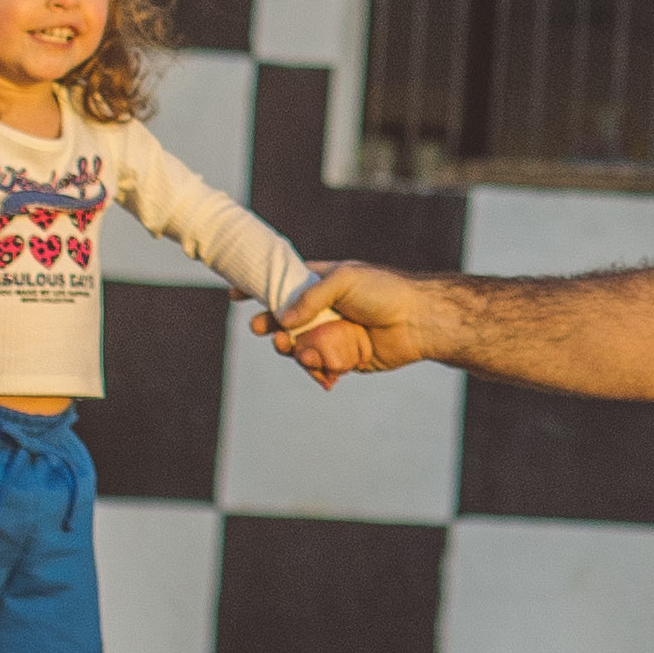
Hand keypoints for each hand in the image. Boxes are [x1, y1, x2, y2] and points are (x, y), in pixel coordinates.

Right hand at [260, 264, 438, 386]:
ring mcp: (332, 334)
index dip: (258, 289)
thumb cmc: (385, 292)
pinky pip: (319, 367)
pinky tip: (326, 372)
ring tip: (302, 352)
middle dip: (270, 327)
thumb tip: (284, 320)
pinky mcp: (343, 358)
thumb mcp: (345, 280)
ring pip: (298, 347)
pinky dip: (317, 370)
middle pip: (284, 321)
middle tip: (262, 329)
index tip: (235, 296)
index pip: (283, 284)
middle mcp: (324, 309)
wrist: (418, 321)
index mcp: (322, 283)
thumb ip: (310, 297)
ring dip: (294, 351)